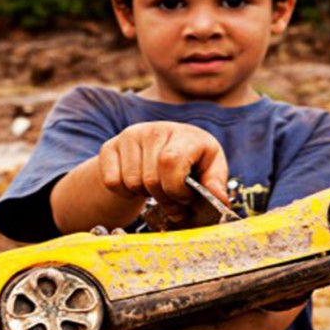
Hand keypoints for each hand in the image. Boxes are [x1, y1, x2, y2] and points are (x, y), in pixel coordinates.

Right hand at [99, 122, 227, 220]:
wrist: (161, 146)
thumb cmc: (192, 160)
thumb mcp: (211, 167)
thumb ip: (215, 182)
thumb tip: (219, 198)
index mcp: (185, 134)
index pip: (171, 162)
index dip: (176, 188)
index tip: (185, 197)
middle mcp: (155, 129)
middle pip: (151, 178)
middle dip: (163, 198)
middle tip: (172, 199)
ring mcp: (130, 136)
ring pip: (131, 182)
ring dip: (145, 195)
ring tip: (156, 188)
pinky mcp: (110, 146)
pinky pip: (111, 181)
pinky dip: (124, 193)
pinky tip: (138, 185)